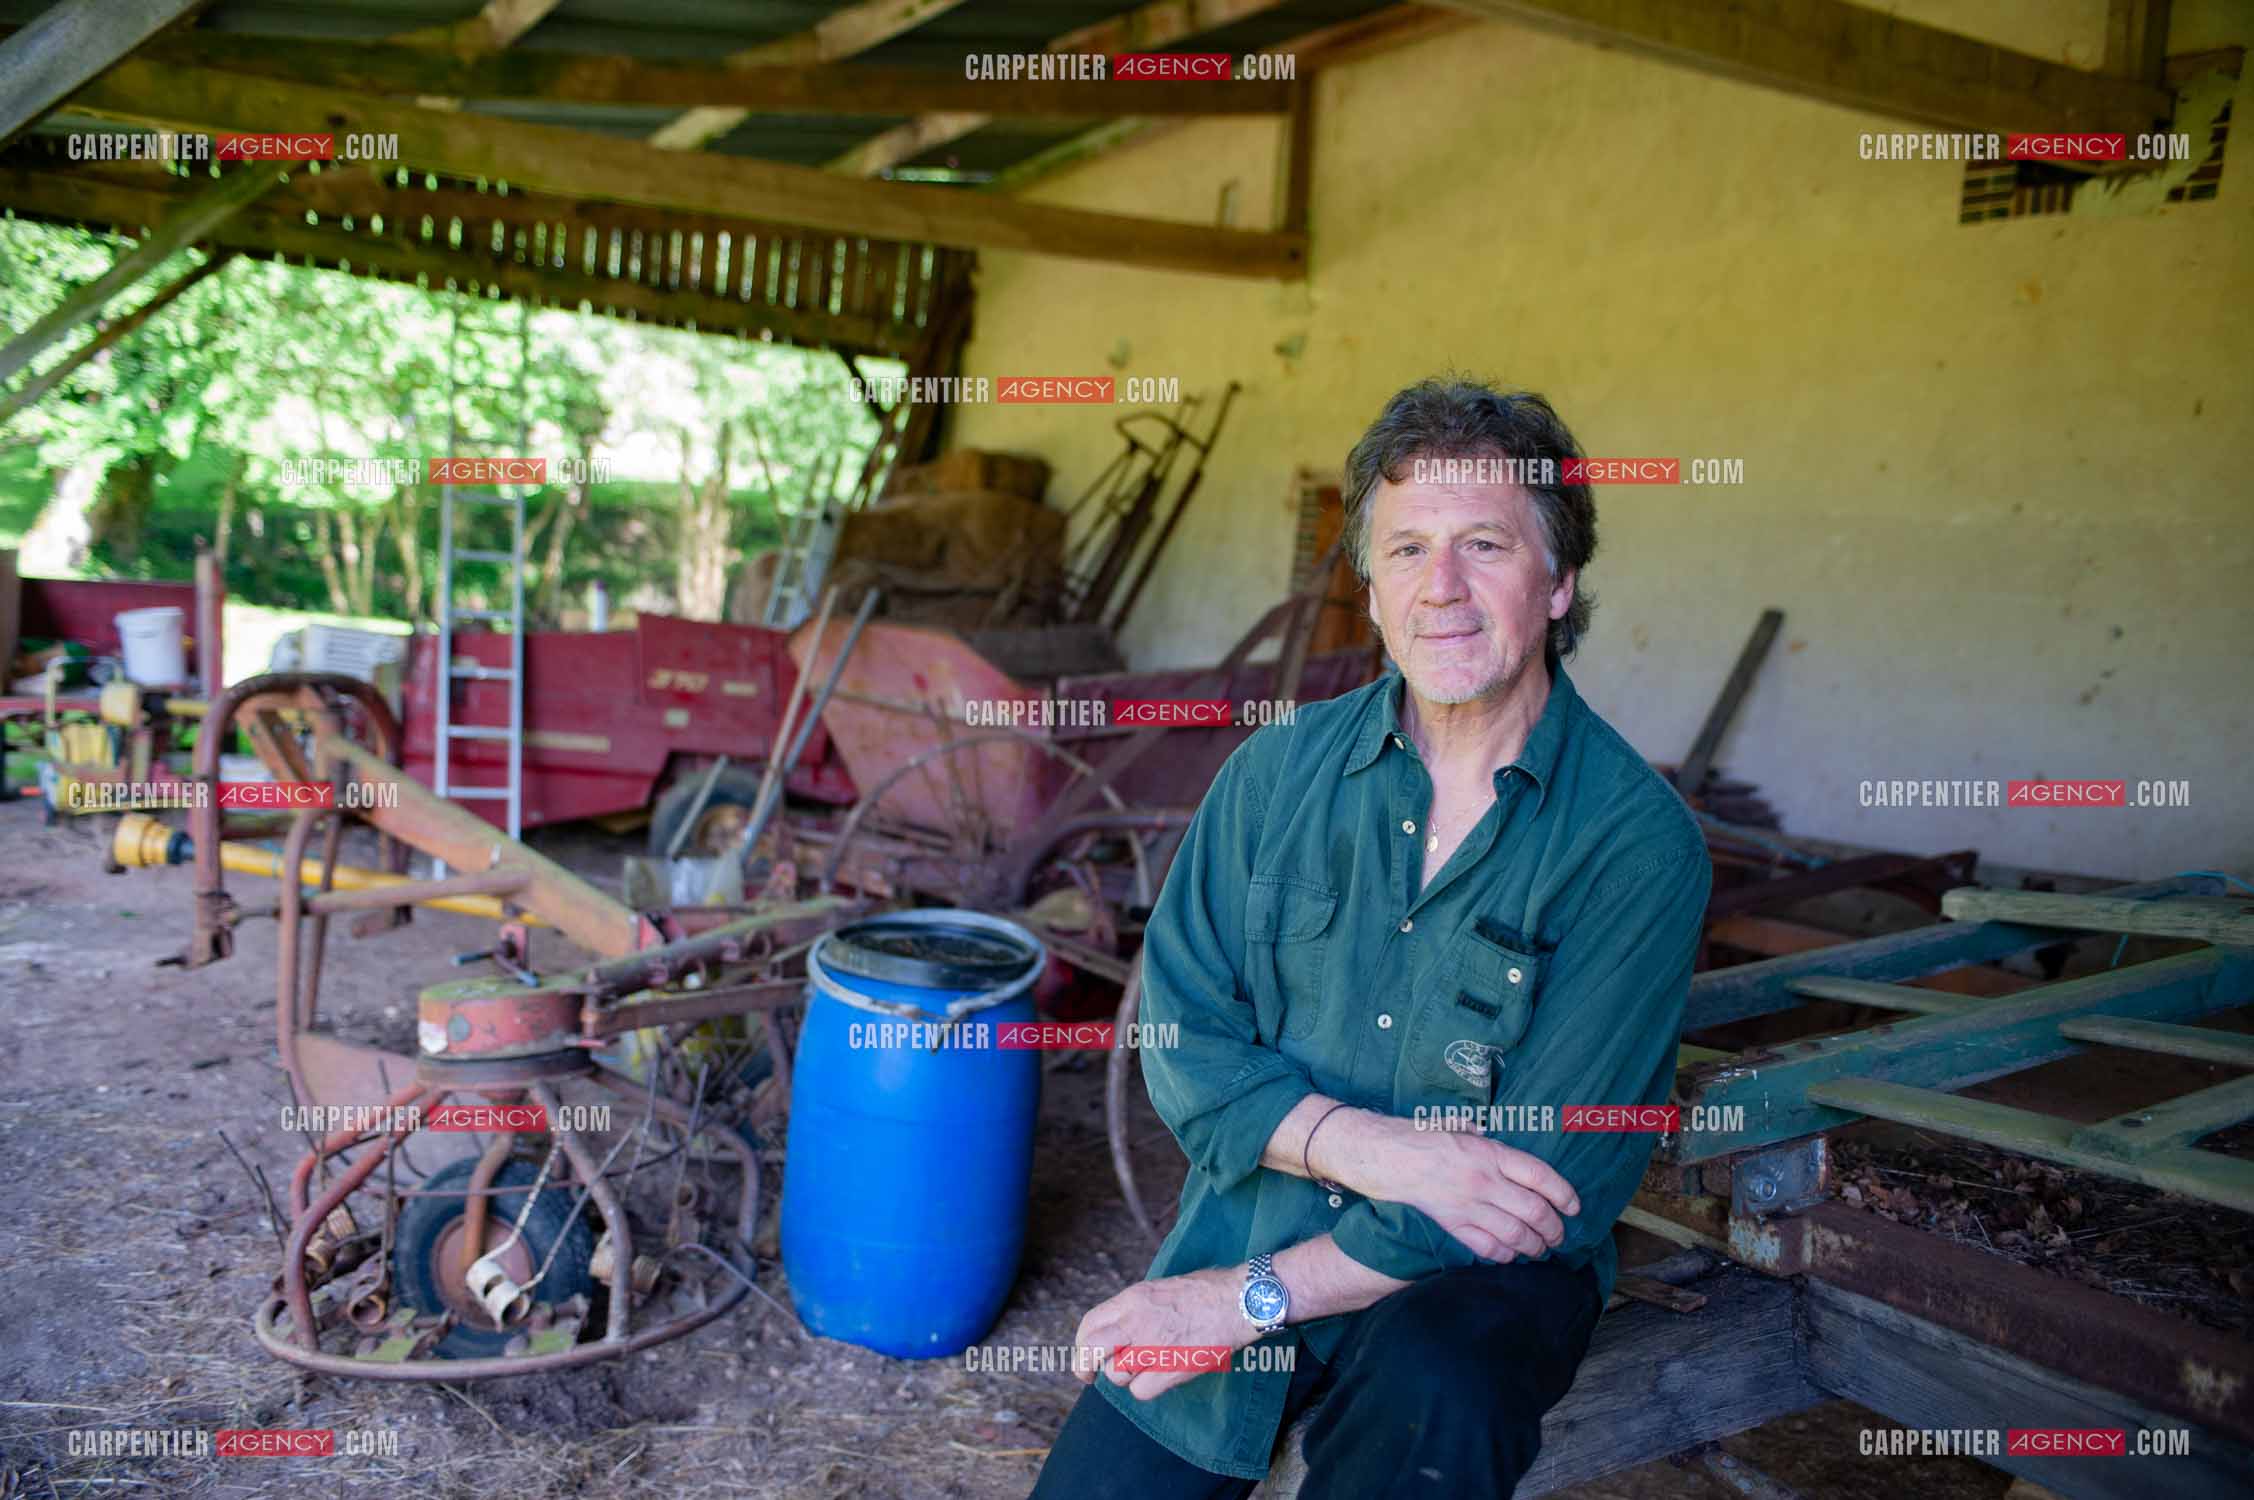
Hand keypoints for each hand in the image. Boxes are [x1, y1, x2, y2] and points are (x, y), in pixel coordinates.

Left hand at [1070, 1267, 1250, 1401]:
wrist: (1238, 1302)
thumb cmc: (1206, 1291)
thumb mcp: (1160, 1287)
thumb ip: (1134, 1308)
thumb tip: (1117, 1328)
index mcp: (1133, 1298)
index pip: (1090, 1323)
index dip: (1082, 1343)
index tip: (1086, 1355)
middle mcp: (1137, 1321)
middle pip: (1091, 1350)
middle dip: (1085, 1366)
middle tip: (1090, 1376)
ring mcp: (1153, 1346)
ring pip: (1117, 1375)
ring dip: (1126, 1376)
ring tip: (1146, 1366)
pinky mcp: (1170, 1369)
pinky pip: (1140, 1391)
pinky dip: (1146, 1388)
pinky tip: (1160, 1377)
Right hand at [1326, 1110, 1580, 1260]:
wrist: (1388, 1156)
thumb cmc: (1426, 1136)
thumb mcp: (1464, 1127)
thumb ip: (1491, 1141)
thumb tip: (1511, 1155)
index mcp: (1491, 1153)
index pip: (1541, 1176)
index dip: (1565, 1194)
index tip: (1574, 1206)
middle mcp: (1484, 1181)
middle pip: (1534, 1211)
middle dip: (1554, 1228)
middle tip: (1560, 1236)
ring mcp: (1468, 1206)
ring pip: (1515, 1235)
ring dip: (1535, 1246)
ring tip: (1542, 1250)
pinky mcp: (1452, 1224)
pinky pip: (1486, 1247)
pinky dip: (1504, 1255)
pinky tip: (1512, 1255)